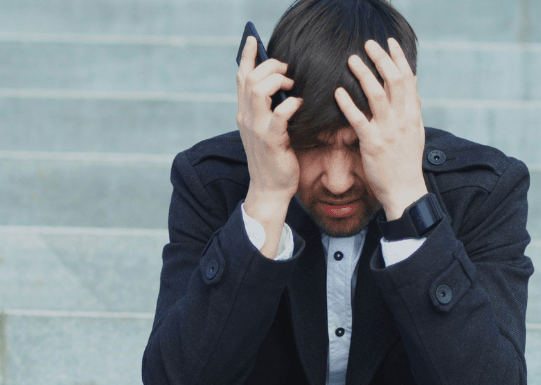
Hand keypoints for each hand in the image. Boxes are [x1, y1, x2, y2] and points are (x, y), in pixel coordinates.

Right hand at [236, 37, 302, 256]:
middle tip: (288, 70)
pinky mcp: (270, 142)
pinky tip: (299, 103)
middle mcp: (246, 117)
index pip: (241, 78)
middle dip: (270, 66)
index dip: (247, 56)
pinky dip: (289, 105)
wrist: (269, 190)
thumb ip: (269, 108)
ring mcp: (256, 129)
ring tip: (293, 85)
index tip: (253, 38)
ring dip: (277, 80)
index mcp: (244, 113)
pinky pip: (278, 116)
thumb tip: (283, 86)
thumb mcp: (266, 129)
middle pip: (250, 78)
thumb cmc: (273, 158)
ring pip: (258, 90)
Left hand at [335, 38, 427, 219]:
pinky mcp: (372, 144)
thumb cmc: (407, 162)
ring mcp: (388, 131)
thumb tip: (413, 90)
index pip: (408, 79)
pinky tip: (338, 91)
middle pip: (394, 80)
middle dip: (381, 59)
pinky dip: (348, 103)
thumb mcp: (416, 133)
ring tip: (351, 60)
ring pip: (376, 95)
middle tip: (368, 44)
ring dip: (363, 74)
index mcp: (414, 114)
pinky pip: (358, 119)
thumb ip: (412, 110)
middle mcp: (403, 119)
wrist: (405, 190)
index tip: (390, 42)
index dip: (399, 58)